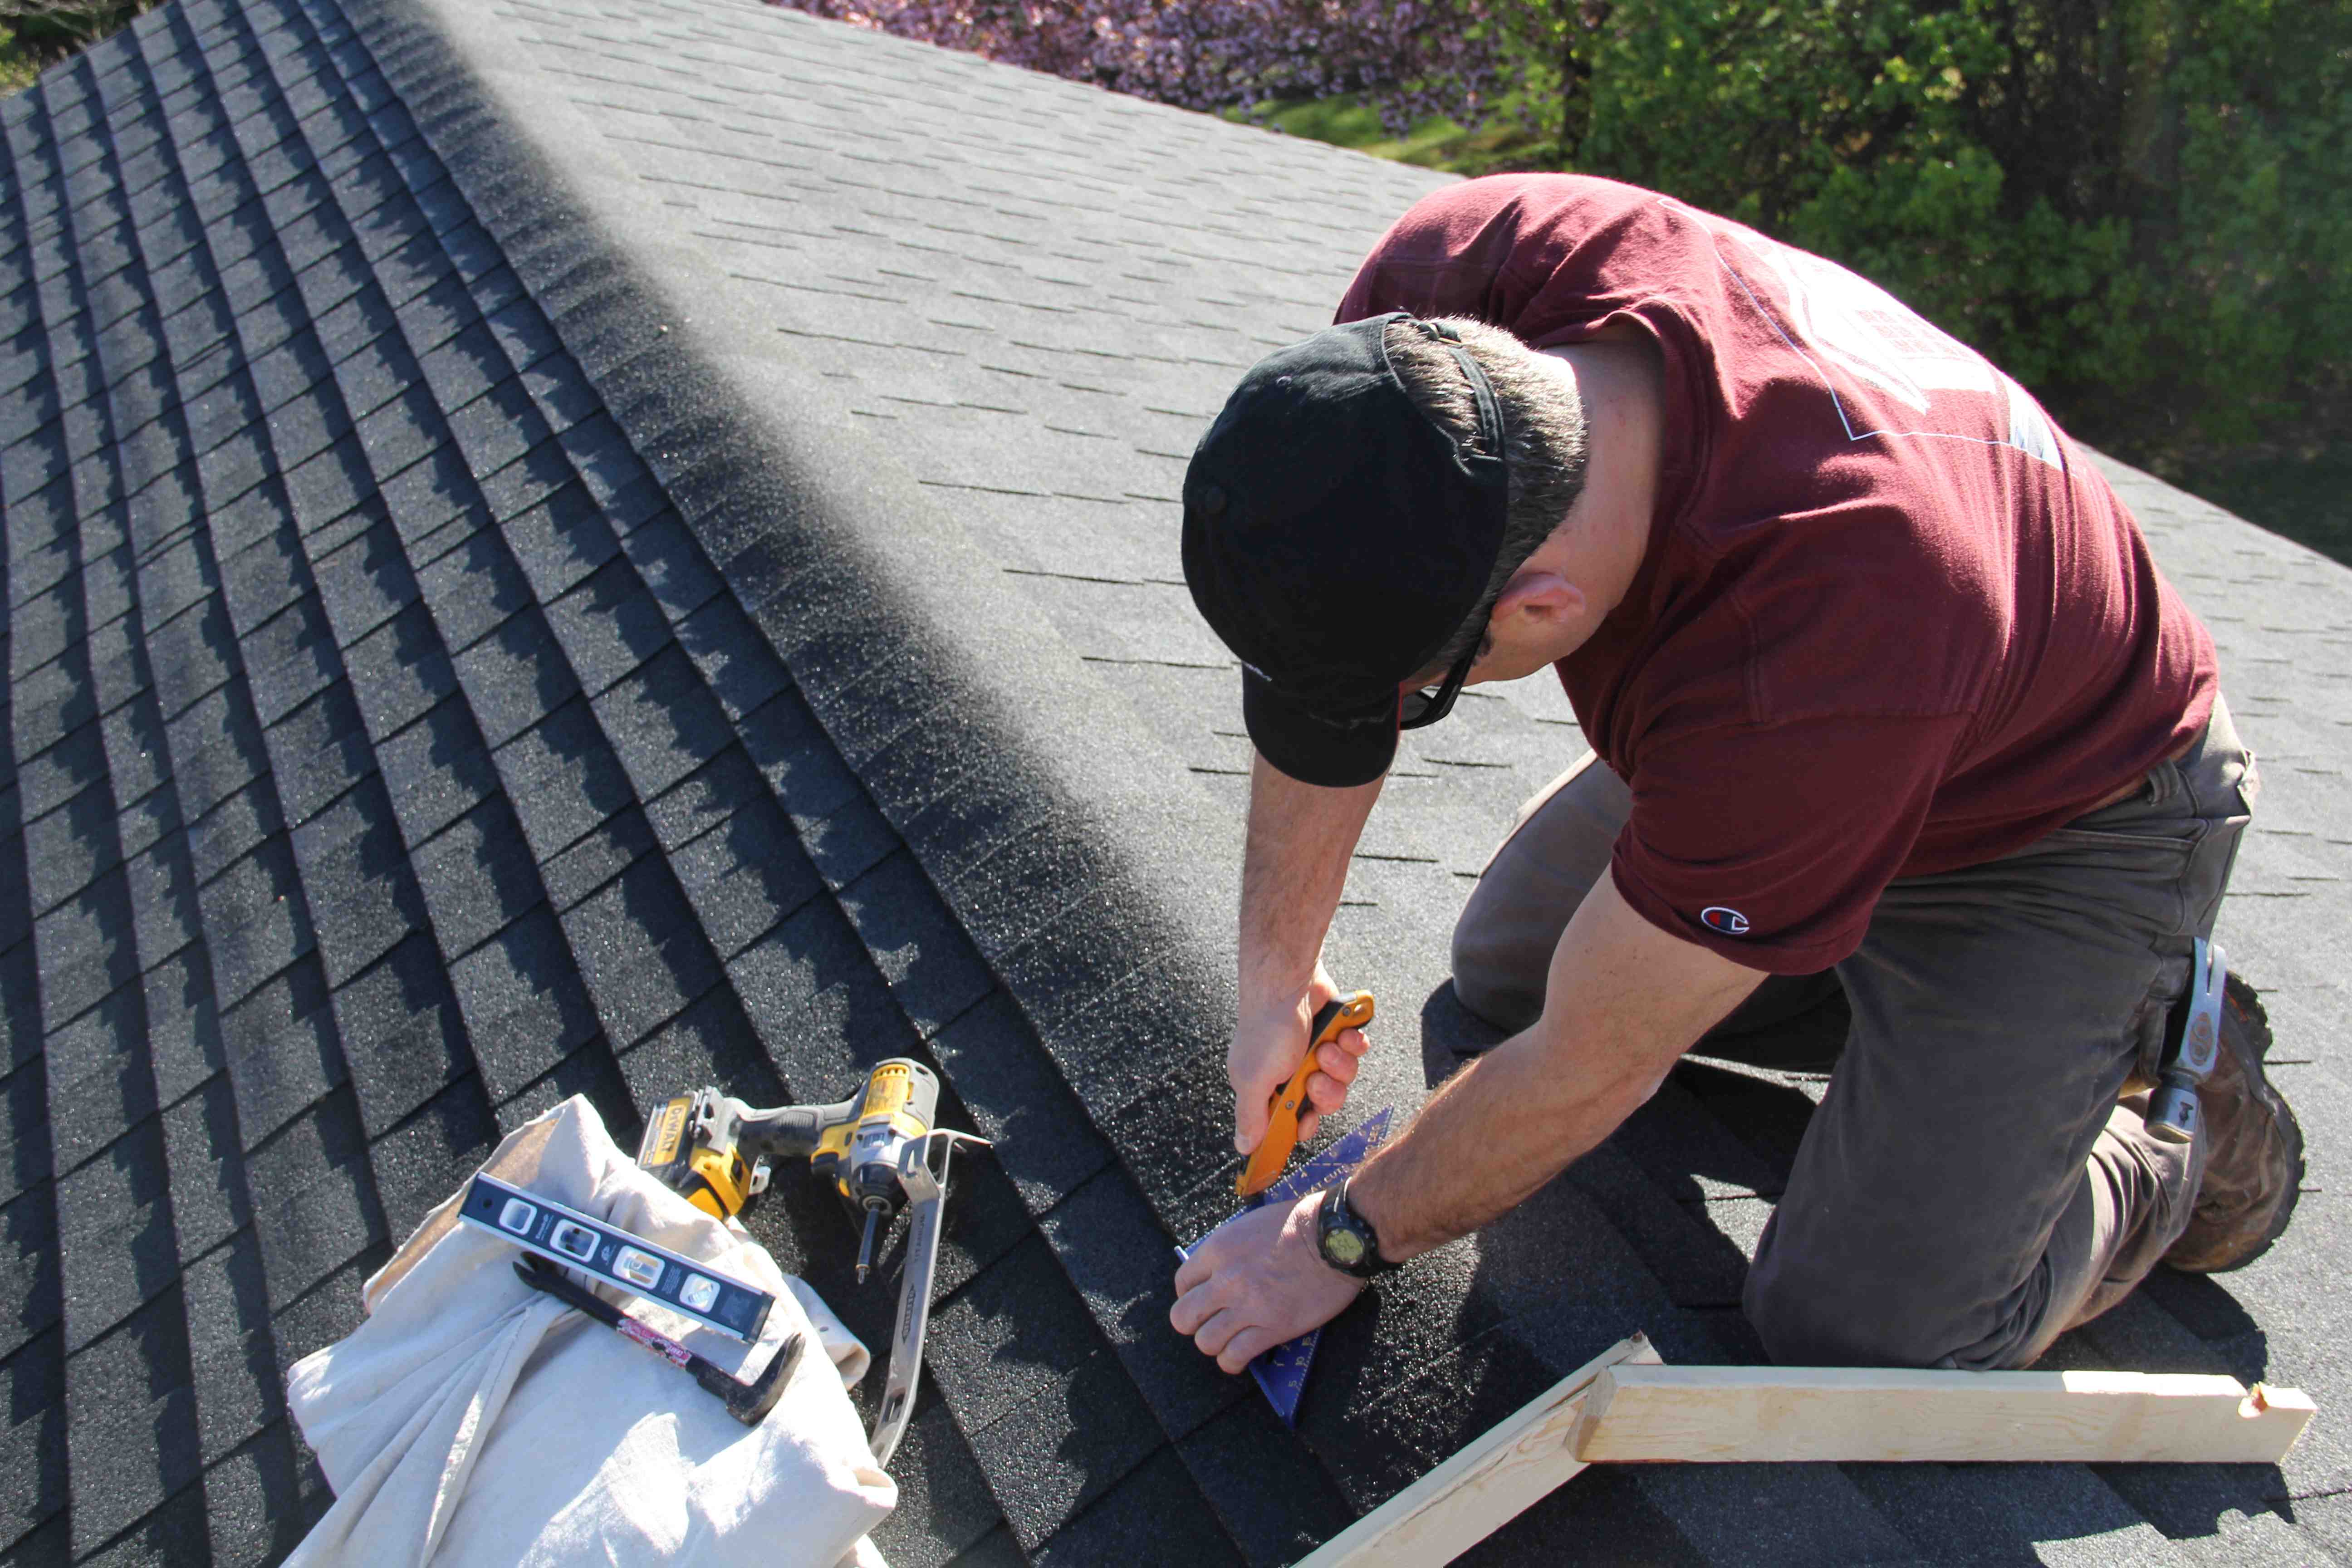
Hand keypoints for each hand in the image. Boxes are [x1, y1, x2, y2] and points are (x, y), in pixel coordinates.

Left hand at [1170, 1192, 1363, 1372]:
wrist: (1336, 1237)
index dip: (1190, 1295)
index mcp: (1218, 1249)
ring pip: (1205, 1341)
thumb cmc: (1299, 1223)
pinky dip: (1233, 1361)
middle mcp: (1226, 1280)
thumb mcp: (1250, 1225)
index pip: (1182, 1283)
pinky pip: (1235, 1356)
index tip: (1204, 1299)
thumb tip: (1215, 1271)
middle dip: (1194, 1322)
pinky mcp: (1272, 1328)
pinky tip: (1241, 1357)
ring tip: (1229, 1340)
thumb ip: (1227, 1249)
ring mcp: (1247, 1306)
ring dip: (1215, 1343)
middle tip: (1211, 1321)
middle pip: (1183, 1317)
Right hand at [1229, 967, 1370, 1154]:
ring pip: (1344, 1078)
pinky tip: (1341, 1032)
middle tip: (1315, 1075)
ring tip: (1326, 1045)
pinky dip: (1352, 1043)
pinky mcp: (1336, 1034)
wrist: (1289, 982)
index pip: (1293, 1121)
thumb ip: (1251, 1116)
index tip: (1308, 1116)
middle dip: (1326, 1091)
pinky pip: (1356, 1053)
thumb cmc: (1267, 1030)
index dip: (1305, 1123)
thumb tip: (1243, 1148)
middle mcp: (1293, 1071)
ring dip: (1339, 1064)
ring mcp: (1317, 1052)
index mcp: (1268, 1086)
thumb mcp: (1253, 1081)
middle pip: (1325, 1102)